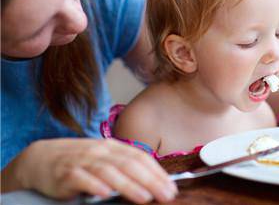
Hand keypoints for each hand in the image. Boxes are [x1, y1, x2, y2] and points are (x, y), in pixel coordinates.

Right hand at [2, 138, 176, 202]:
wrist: (41, 158)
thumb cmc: (79, 161)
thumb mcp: (104, 159)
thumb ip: (124, 166)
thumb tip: (151, 181)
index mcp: (112, 147)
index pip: (140, 157)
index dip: (157, 172)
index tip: (171, 187)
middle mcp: (100, 151)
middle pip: (129, 164)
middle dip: (150, 180)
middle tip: (166, 195)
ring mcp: (83, 161)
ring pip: (109, 171)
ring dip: (128, 185)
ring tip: (144, 197)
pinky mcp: (65, 174)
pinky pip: (82, 178)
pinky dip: (94, 185)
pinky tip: (105, 194)